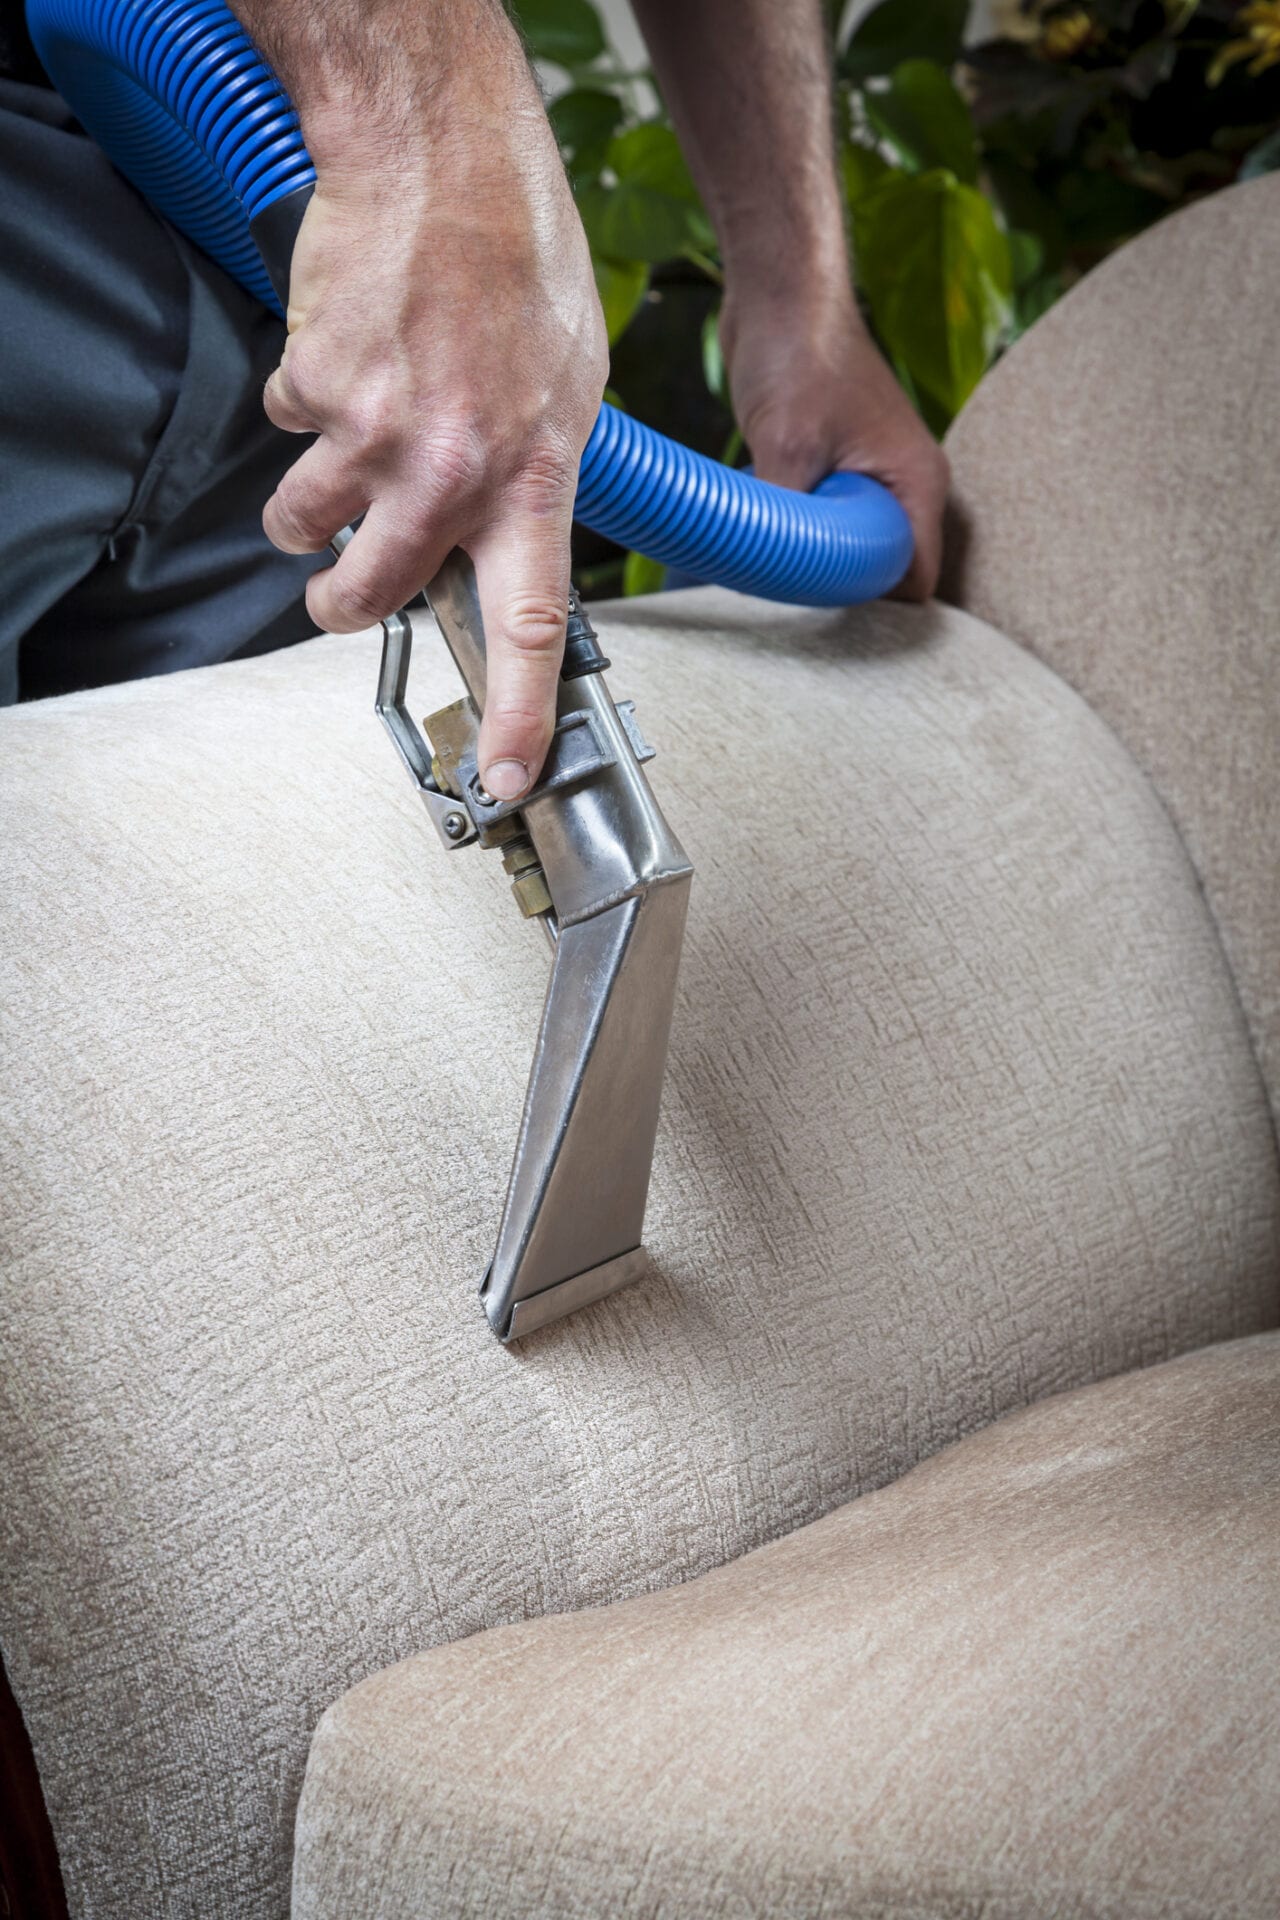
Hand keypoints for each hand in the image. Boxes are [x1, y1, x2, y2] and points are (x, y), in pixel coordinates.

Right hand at [259, 39, 606, 801]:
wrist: (438, 153)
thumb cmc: (518, 255)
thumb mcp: (573, 384)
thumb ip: (538, 476)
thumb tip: (516, 534)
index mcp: (531, 480)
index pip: (529, 629)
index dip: (516, 716)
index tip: (505, 779)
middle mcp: (450, 472)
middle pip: (371, 596)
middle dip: (343, 606)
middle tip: (342, 593)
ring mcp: (373, 435)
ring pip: (305, 523)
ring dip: (310, 508)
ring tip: (342, 453)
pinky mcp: (313, 389)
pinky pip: (290, 428)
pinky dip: (307, 407)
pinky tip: (346, 359)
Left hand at [720, 284, 949, 601]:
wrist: (781, 292)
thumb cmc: (797, 353)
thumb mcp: (787, 447)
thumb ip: (789, 519)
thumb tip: (768, 574)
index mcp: (919, 480)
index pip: (917, 579)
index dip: (877, 607)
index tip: (828, 616)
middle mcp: (909, 480)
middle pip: (892, 568)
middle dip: (850, 590)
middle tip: (797, 597)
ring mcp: (878, 472)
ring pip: (861, 545)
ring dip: (826, 561)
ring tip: (783, 567)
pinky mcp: (845, 464)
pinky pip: (837, 520)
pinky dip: (811, 534)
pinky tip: (775, 536)